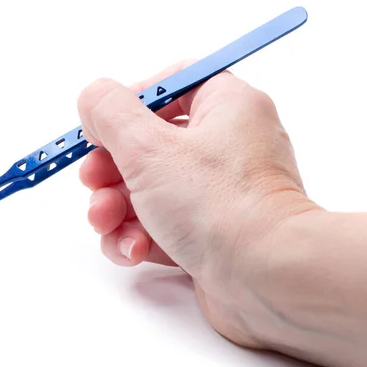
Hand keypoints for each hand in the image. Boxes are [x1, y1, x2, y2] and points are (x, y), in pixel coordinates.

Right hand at [77, 61, 317, 347]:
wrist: (272, 280)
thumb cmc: (221, 206)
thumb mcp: (149, 147)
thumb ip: (110, 112)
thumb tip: (94, 99)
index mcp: (226, 106)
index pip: (169, 86)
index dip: (127, 104)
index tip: (99, 128)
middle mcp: (227, 144)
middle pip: (149, 142)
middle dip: (110, 168)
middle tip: (93, 183)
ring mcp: (220, 192)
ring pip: (149, 188)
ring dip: (116, 207)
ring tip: (106, 223)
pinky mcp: (211, 232)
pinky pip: (163, 223)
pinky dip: (139, 235)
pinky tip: (134, 251)